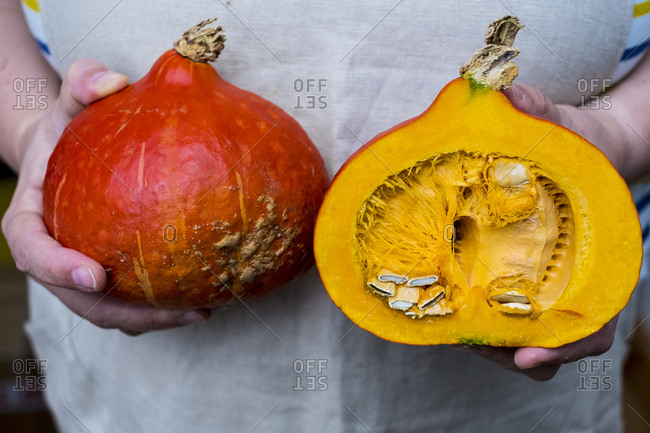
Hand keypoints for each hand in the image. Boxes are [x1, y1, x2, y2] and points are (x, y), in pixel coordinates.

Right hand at [2, 59, 209, 334]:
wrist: (65, 153)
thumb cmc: (67, 127)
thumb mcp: (68, 100)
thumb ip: (81, 83)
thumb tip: (113, 81)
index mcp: (30, 222)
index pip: (34, 252)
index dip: (59, 269)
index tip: (97, 276)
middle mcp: (52, 255)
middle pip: (79, 298)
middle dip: (124, 312)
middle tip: (176, 310)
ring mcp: (77, 270)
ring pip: (107, 310)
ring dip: (150, 319)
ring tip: (200, 311)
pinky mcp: (106, 274)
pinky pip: (129, 299)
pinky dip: (160, 305)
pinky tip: (203, 296)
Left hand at [456, 84, 623, 380]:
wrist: (591, 151)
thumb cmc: (584, 147)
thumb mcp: (569, 130)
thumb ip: (542, 113)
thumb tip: (508, 92)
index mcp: (596, 261)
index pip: (591, 322)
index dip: (563, 346)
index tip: (528, 358)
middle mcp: (575, 281)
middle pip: (551, 345)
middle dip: (508, 351)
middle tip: (469, 343)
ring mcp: (548, 285)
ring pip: (525, 338)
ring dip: (491, 343)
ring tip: (455, 332)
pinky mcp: (523, 278)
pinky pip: (507, 316)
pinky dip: (483, 321)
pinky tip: (454, 308)